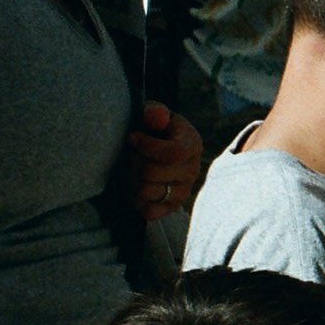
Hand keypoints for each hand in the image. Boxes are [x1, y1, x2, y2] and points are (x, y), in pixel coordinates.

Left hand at [129, 101, 201, 221]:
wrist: (157, 150)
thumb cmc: (154, 130)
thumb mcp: (155, 115)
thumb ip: (155, 112)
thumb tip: (154, 115)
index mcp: (192, 145)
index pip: (173, 153)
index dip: (147, 146)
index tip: (133, 137)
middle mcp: (192, 171)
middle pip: (153, 173)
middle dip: (133, 162)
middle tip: (131, 154)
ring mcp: (183, 192)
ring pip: (147, 192)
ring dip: (132, 179)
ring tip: (132, 169)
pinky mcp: (171, 208)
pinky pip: (149, 211)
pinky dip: (136, 199)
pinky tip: (136, 185)